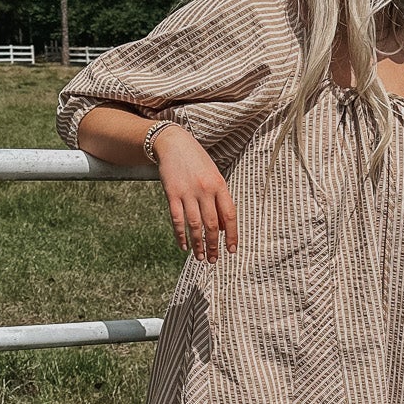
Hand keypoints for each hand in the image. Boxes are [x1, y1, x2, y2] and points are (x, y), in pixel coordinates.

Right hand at [151, 123, 237, 261]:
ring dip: (198, 245)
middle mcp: (205, 190)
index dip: (231, 235)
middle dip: (213, 245)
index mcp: (219, 185)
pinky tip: (184, 246)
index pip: (229, 215)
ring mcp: (188, 192)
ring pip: (195, 225)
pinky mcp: (172, 194)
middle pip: (211, 224)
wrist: (173, 143)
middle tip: (214, 260)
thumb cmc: (196, 161)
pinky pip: (177, 220)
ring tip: (200, 258)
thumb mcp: (213, 175)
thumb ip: (219, 200)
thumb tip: (220, 228)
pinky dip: (181, 235)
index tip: (231, 250)